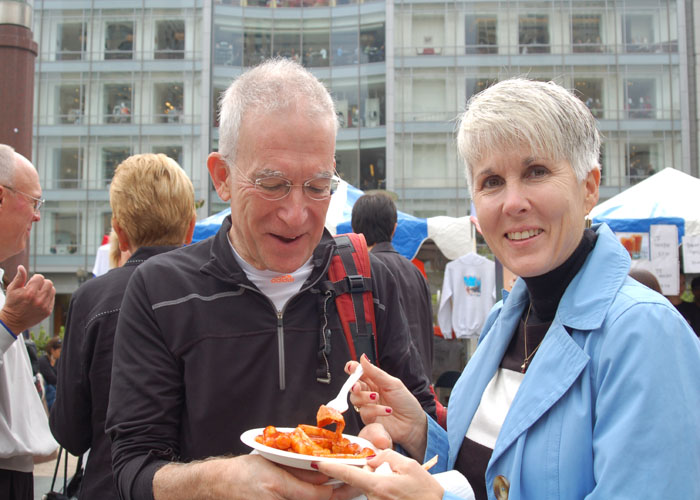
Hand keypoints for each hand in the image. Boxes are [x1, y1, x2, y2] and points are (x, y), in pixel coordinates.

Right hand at [0, 265, 54, 333]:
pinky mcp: (48, 311)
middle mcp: (38, 300)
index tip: (30, 283)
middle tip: (35, 288)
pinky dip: (48, 297)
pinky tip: (39, 300)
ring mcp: (44, 306)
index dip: (35, 279)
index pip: (40, 277)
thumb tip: (21, 267)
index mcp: (29, 293)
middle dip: (42, 283)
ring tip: (37, 293)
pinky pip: (53, 299)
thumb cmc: (12, 304)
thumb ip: (19, 278)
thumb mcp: (12, 289)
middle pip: (49, 283)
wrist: (13, 321)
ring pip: (52, 290)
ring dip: (46, 289)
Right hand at [154, 454, 333, 499]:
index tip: (347, 481)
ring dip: (325, 498)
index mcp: (276, 486)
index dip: (335, 488)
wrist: (220, 485)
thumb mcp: (272, 462)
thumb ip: (298, 469)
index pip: (315, 494)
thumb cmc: (243, 471)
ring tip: (344, 492)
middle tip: (354, 490)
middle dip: (337, 497)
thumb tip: (323, 472)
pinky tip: (324, 495)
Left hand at [318, 449, 443, 499]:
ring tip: (402, 487)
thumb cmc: (427, 493)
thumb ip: (386, 456)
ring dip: (381, 483)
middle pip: (363, 479)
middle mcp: (374, 499)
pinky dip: (386, 492)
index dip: (331, 468)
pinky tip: (401, 494)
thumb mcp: (409, 466)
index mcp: (378, 486)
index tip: (317, 463)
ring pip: (371, 488)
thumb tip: (373, 457)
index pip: (349, 474)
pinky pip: (378, 496)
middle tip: (395, 475)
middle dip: (373, 472)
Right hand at [347, 355, 427, 459]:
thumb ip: (375, 373)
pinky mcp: (368, 419)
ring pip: (355, 399)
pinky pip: (364, 412)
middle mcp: (368, 392)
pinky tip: (387, 410)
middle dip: (354, 385)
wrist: (413, 423)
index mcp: (374, 381)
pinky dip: (375, 410)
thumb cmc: (405, 401)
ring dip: (364, 397)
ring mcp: (368, 406)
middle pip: (353, 386)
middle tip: (358, 386)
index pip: (358, 372)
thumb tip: (363, 358)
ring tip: (377, 397)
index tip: (351, 367)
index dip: (352, 369)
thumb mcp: (392, 384)